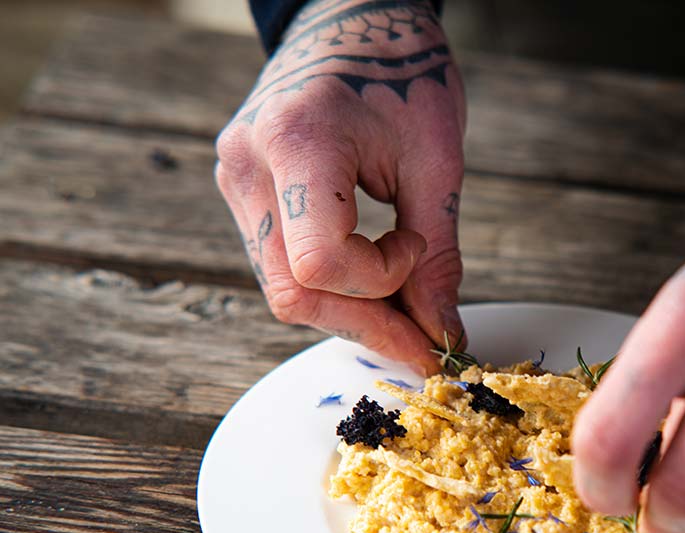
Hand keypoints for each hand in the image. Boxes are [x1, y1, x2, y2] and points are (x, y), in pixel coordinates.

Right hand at [215, 0, 464, 372]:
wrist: (356, 21)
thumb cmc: (404, 73)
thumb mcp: (437, 160)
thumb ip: (437, 254)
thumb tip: (440, 333)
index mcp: (296, 143)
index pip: (320, 263)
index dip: (380, 280)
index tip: (418, 248)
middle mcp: (248, 167)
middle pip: (293, 292)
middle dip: (366, 325)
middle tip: (423, 341)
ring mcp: (236, 180)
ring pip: (283, 289)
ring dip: (349, 311)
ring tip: (404, 306)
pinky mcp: (243, 191)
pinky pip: (281, 265)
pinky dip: (332, 287)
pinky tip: (373, 278)